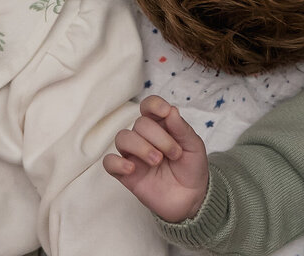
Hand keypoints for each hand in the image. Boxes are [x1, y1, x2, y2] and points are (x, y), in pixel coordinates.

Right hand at [103, 95, 209, 222]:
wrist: (191, 199)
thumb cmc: (192, 168)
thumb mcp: (194, 147)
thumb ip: (182, 129)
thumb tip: (171, 110)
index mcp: (161, 126)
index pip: (148, 106)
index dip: (153, 105)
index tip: (165, 112)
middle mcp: (144, 138)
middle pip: (139, 124)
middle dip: (158, 137)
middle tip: (174, 154)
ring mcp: (134, 155)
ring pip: (122, 138)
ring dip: (140, 147)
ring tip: (157, 161)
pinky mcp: (126, 174)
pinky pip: (109, 162)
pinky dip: (117, 162)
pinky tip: (132, 169)